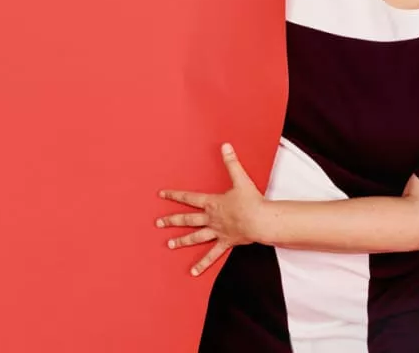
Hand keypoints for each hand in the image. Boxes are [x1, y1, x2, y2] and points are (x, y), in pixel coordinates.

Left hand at [156, 143, 263, 276]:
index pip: (189, 197)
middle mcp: (211, 218)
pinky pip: (212, 255)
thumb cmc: (251, 201)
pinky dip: (202, 264)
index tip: (161, 194)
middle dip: (172, 220)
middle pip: (187, 219)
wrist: (260, 221)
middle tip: (158, 223)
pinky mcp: (226, 242)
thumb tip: (225, 146)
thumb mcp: (240, 179)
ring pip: (195, 236)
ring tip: (170, 244)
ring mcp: (217, 232)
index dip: (174, 195)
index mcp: (213, 203)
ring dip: (182, 240)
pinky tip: (193, 272)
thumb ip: (232, 162)